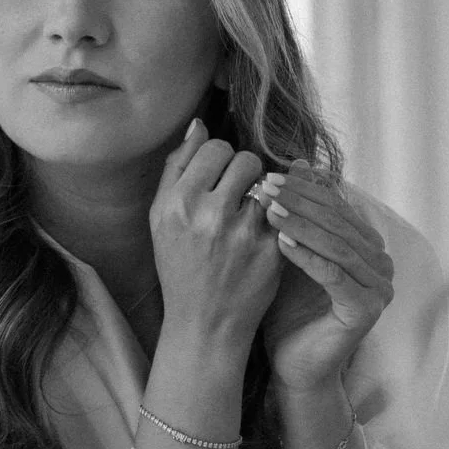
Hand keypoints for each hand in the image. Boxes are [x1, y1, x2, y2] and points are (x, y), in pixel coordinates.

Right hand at [149, 120, 281, 355]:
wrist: (204, 323)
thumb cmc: (180, 265)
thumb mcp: (161, 218)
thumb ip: (176, 168)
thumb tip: (198, 124)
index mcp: (177, 203)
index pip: (214, 147)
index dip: (220, 158)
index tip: (219, 177)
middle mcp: (208, 215)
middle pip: (245, 158)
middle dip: (246, 171)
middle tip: (240, 191)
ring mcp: (243, 233)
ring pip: (270, 182)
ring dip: (266, 191)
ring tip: (254, 208)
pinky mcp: (271, 250)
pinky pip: (287, 210)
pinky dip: (282, 214)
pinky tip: (273, 225)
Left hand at [258, 162, 394, 393]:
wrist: (292, 364)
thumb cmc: (289, 308)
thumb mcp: (290, 250)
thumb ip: (299, 211)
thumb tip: (298, 160)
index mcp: (367, 244)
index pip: (336, 206)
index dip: (303, 189)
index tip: (266, 176)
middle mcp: (381, 263)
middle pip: (338, 222)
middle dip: (299, 202)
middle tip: (264, 187)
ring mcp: (379, 287)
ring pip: (337, 246)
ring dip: (301, 224)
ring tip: (268, 210)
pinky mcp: (368, 309)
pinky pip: (335, 275)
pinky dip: (308, 256)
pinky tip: (281, 242)